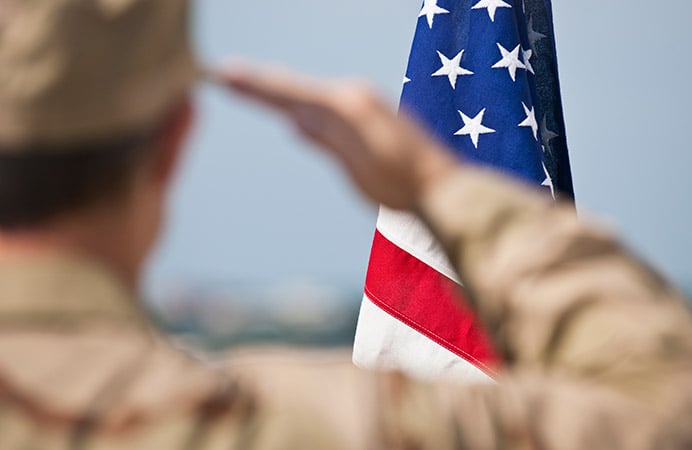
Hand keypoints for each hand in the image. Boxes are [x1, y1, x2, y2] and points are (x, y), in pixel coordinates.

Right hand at [216, 64, 458, 210]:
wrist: (442, 186)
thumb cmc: (403, 185)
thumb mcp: (361, 169)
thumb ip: (329, 141)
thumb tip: (294, 121)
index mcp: (349, 108)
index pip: (291, 94)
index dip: (257, 87)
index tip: (224, 76)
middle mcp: (355, 97)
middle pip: (296, 88)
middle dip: (260, 82)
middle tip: (224, 72)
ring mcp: (363, 104)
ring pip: (309, 93)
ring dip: (278, 89)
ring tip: (247, 81)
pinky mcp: (369, 116)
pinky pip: (324, 103)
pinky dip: (301, 100)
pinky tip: (292, 107)